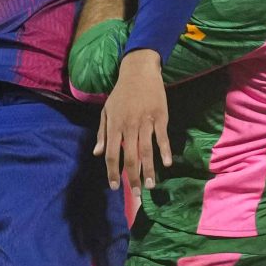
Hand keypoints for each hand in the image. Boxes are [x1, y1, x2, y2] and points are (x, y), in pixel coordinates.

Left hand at [96, 49, 170, 194]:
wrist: (139, 71)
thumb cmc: (121, 93)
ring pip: (146, 150)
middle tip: (136, 194)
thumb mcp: (106, 111)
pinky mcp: (160, 117)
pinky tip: (167, 163)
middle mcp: (129, 126)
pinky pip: (162, 137)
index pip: (112, 154)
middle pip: (130, 156)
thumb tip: (97, 153)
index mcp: (115, 125)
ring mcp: (146, 122)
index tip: (114, 187)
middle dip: (132, 177)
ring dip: (148, 169)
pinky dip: (165, 150)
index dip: (112, 172)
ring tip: (150, 185)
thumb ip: (103, 133)